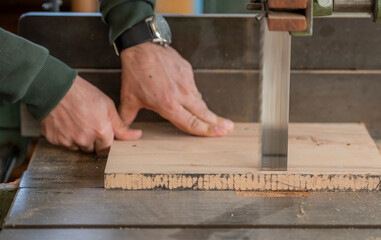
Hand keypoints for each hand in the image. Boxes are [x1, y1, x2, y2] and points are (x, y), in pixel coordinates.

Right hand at [41, 76, 141, 154]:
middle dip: (92, 140)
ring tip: (76, 121)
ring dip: (78, 139)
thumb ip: (121, 126)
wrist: (56, 88)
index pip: (107, 148)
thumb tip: (136, 135)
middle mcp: (85, 140)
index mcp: (101, 132)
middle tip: (88, 123)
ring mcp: (69, 141)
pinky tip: (65, 122)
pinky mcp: (55, 140)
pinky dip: (65, 136)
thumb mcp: (108, 107)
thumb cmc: (83, 94)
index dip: (104, 139)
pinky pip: (64, 143)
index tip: (101, 131)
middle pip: (92, 149)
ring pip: (78, 147)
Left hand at [119, 42, 233, 136]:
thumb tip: (123, 130)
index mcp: (168, 104)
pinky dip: (194, 95)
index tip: (219, 133)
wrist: (141, 47)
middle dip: (217, 122)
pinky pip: (194, 88)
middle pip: (203, 112)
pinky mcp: (187, 71)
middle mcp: (181, 94)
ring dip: (206, 110)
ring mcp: (186, 81)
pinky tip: (193, 99)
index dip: (206, 130)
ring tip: (215, 118)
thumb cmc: (135, 73)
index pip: (191, 122)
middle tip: (228, 128)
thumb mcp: (129, 98)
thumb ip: (127, 117)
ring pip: (199, 100)